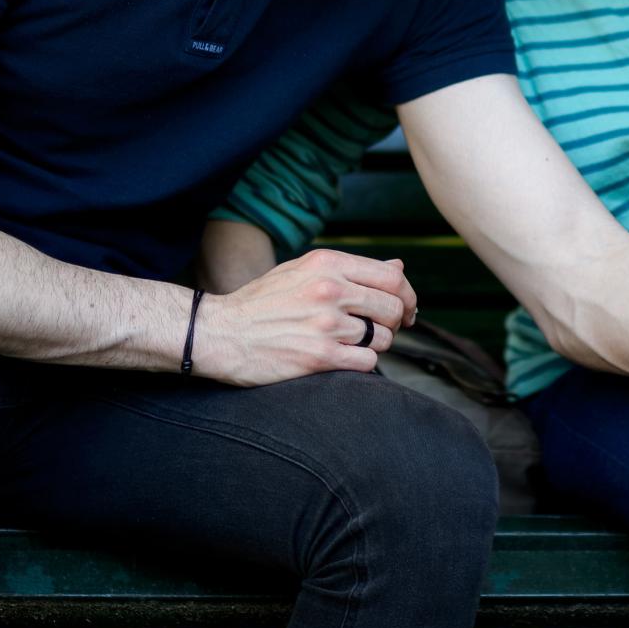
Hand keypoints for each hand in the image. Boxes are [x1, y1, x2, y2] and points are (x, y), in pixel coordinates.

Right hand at [195, 248, 417, 385]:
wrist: (219, 333)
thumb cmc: (263, 302)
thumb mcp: (304, 271)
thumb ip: (352, 269)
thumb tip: (399, 268)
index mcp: (328, 264)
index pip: (392, 278)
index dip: (408, 296)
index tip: (408, 309)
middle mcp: (330, 290)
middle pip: (393, 308)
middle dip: (396, 323)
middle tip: (384, 331)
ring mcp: (325, 324)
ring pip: (383, 337)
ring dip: (377, 345)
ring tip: (356, 345)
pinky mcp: (318, 357)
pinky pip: (367, 362)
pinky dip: (362, 364)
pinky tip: (345, 359)